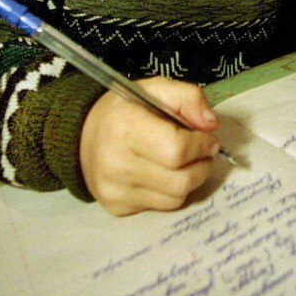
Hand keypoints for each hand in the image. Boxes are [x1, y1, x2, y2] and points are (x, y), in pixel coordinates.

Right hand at [79, 77, 220, 215]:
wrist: (84, 135)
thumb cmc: (125, 110)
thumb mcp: (155, 89)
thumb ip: (187, 97)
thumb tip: (211, 125)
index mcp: (124, 126)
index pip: (177, 149)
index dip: (201, 145)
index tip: (208, 138)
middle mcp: (115, 162)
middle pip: (181, 180)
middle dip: (202, 164)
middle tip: (202, 151)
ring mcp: (115, 189)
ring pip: (176, 197)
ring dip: (191, 179)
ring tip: (185, 162)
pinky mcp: (117, 207)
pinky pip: (163, 207)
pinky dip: (173, 191)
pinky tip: (165, 174)